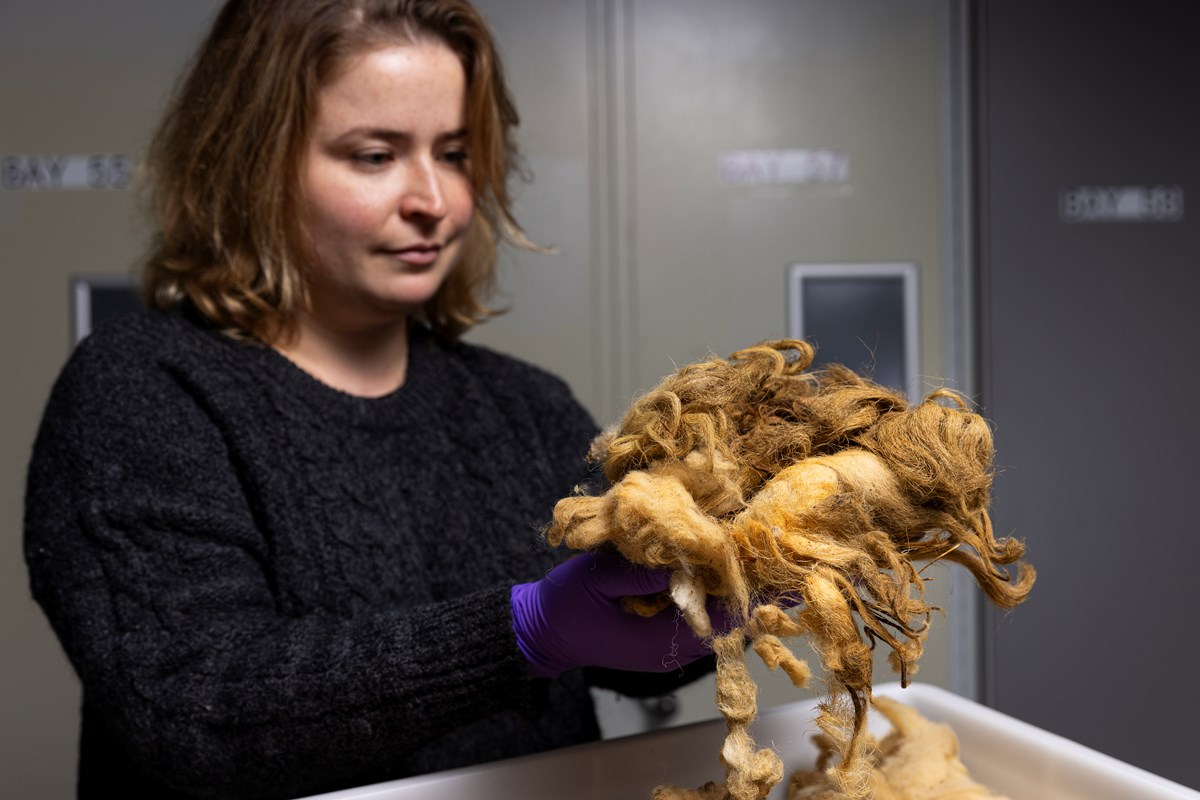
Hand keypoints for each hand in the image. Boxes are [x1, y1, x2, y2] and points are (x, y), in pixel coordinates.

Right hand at [511, 551, 729, 677]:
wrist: (542, 633)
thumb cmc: (564, 607)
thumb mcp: (596, 580)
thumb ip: (638, 575)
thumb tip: (681, 563)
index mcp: (656, 642)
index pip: (718, 622)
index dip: (732, 589)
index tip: (735, 555)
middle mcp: (668, 651)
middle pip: (722, 623)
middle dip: (726, 585)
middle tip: (727, 545)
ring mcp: (663, 649)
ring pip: (710, 621)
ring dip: (712, 589)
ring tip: (711, 552)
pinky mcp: (656, 640)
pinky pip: (690, 620)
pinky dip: (695, 596)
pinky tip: (689, 567)